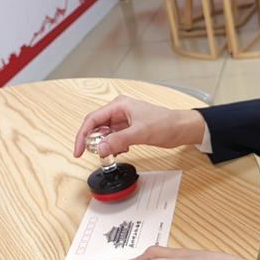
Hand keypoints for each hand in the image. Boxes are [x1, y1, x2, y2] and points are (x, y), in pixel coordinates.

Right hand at [73, 95, 204, 157]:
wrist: (181, 128)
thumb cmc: (165, 123)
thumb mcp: (140, 133)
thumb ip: (119, 140)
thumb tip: (101, 148)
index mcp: (119, 105)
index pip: (92, 119)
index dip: (83, 135)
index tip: (78, 150)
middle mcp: (118, 111)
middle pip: (96, 126)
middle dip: (92, 141)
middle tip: (92, 154)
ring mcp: (123, 120)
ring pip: (104, 133)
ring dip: (104, 145)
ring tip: (109, 153)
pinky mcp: (128, 129)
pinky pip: (113, 138)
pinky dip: (113, 146)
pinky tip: (121, 151)